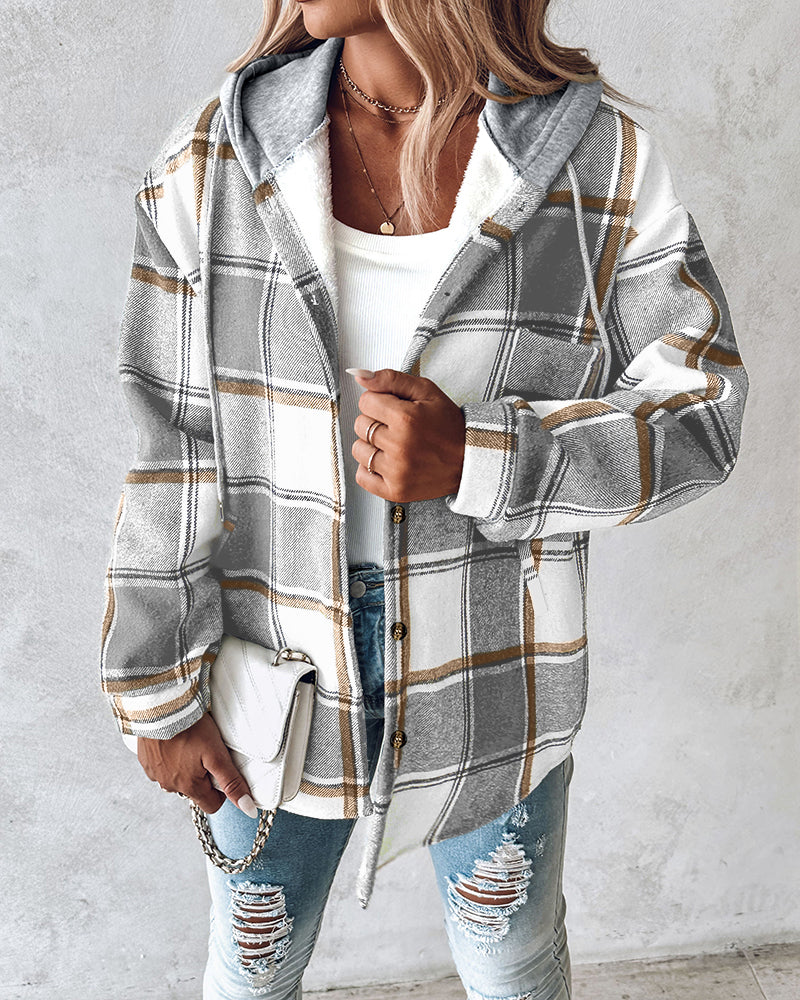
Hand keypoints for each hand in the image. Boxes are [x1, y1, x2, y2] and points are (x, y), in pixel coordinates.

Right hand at [136, 711, 257, 816]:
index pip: (212, 805)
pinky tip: (173, 743)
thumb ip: (231, 782)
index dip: (221, 792)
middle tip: (206, 753)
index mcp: (189, 787)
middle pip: (194, 791)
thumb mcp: (217, 755)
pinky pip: (160, 768)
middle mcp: (170, 786)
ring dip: (184, 768)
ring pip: (176, 780)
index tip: (222, 772)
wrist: (161, 709)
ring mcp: (155, 774)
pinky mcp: (145, 761)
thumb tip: (248, 808)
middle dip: (203, 777)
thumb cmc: (190, 730)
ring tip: (190, 745)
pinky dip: (168, 759)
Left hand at [347, 368, 465, 502]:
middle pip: (360, 424)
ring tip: (393, 444)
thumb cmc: (449, 425)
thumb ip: (391, 379)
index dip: (379, 401)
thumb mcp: (426, 391)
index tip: (393, 407)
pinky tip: (387, 461)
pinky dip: (369, 469)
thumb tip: (359, 376)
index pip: (365, 401)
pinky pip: (361, 477)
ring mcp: (396, 471)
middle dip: (375, 421)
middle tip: (397, 426)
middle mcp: (399, 446)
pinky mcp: (395, 490)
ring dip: (371, 445)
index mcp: (406, 418)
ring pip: (358, 450)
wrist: (470, 459)